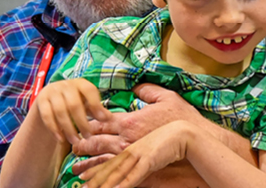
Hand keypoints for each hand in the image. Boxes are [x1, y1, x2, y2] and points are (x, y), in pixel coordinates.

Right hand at [34, 78, 112, 144]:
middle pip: (74, 104)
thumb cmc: (76, 102)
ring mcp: (52, 91)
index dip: (96, 104)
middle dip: (82, 122)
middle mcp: (65, 85)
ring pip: (60, 111)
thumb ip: (97, 110)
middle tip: (88, 136)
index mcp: (80, 83)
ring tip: (75, 141)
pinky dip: (54, 129)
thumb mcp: (87, 104)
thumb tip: (109, 118)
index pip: (89, 90)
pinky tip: (61, 139)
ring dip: (68, 129)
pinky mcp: (41, 100)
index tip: (103, 120)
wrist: (51, 99)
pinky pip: (47, 116)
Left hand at [70, 83, 200, 174]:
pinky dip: (107, 180)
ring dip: (90, 168)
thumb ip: (148, 91)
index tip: (78, 130)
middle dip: (83, 148)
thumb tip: (138, 88)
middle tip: (72, 154)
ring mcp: (133, 152)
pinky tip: (99, 185)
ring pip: (105, 161)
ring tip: (77, 175)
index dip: (88, 126)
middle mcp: (127, 137)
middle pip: (98, 143)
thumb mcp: (166, 98)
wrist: (193, 136)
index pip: (102, 123)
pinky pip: (119, 174)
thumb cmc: (182, 116)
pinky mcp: (141, 165)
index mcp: (130, 120)